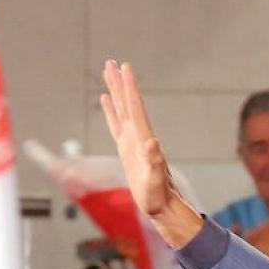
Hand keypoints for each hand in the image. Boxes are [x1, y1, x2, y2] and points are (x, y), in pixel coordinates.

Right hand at [99, 60, 197, 246]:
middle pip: (127, 103)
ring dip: (115, 91)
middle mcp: (138, 136)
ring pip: (121, 109)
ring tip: (108, 72)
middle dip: (120, 83)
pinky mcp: (127, 149)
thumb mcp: (155, 180)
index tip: (125, 67)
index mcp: (143, 139)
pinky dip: (111, 110)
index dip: (129, 87)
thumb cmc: (159, 196)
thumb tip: (152, 143)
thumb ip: (154, 161)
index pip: (135, 107)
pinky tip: (106, 100)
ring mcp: (132, 141)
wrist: (162, 206)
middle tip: (112, 62)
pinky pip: (116, 124)